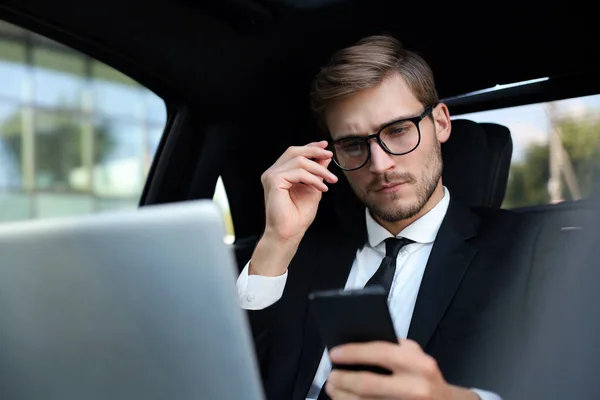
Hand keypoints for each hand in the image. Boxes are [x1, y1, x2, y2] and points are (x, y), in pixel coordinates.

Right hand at [260, 140, 337, 241]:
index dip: (310, 147)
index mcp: (280, 173)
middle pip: (294, 151)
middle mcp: (273, 172)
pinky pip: (297, 172)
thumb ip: (317, 172)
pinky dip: (312, 178)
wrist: (289, 233)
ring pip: (298, 161)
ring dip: (318, 169)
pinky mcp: (273, 180)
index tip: (325, 146)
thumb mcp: (313, 188)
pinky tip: (321, 187)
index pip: (294, 153)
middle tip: (329, 155)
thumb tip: (324, 157)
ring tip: (330, 180)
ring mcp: (271, 176)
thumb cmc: (298, 216)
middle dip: (314, 151)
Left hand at [325, 339, 479, 399]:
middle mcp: (415, 388)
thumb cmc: (425, 375)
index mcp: (419, 364)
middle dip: (342, 379)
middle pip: (367, 384)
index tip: (334, 354)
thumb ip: (392, 347)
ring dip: (343, 396)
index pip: (380, 353)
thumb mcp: (416, 355)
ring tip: (333, 388)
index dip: (353, 353)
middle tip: (331, 376)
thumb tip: (355, 344)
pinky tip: (345, 399)